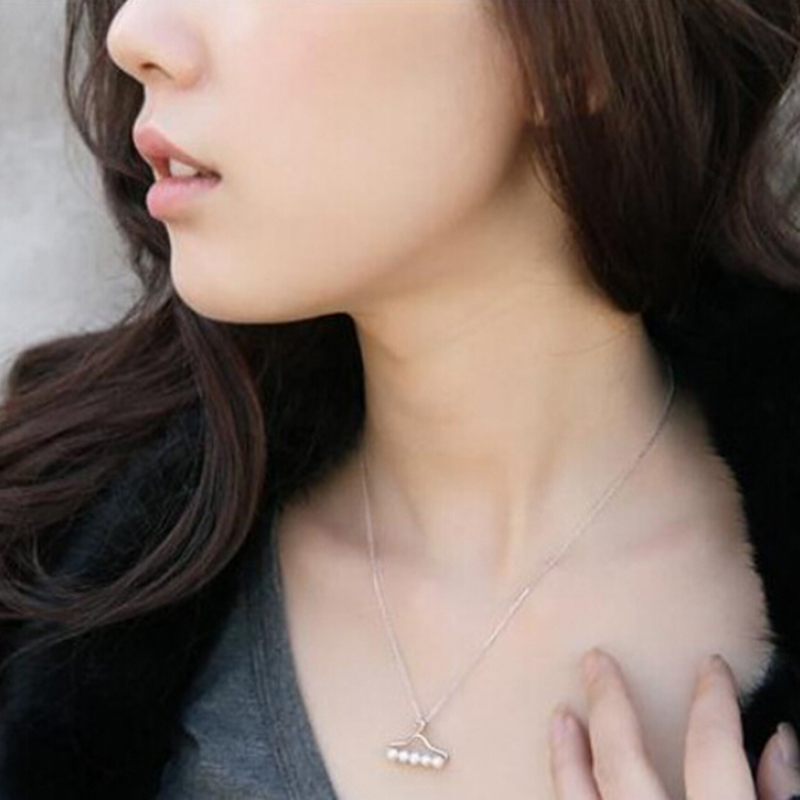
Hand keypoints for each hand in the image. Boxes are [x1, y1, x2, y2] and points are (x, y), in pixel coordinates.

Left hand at [547, 648, 799, 799]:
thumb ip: (779, 796)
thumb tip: (779, 740)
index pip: (712, 751)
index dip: (715, 702)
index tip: (711, 664)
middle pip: (622, 761)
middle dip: (609, 705)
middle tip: (596, 658)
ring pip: (579, 798)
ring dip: (566, 754)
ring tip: (561, 712)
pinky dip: (565, 788)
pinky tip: (563, 768)